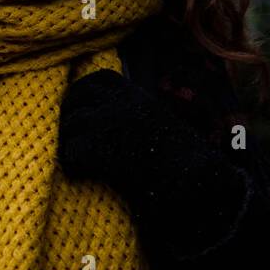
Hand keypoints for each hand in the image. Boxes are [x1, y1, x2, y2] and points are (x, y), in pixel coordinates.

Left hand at [58, 68, 249, 257]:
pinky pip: (71, 151)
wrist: (200, 189)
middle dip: (70, 117)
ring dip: (70, 143)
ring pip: (69, 125)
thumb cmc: (184, 163)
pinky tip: (84, 175)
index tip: (81, 111)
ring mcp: (109, 122)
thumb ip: (132, 114)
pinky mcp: (100, 147)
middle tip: (73, 139)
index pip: (97, 80)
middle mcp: (121, 103)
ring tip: (81, 162)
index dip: (83, 95)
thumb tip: (99, 114)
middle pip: (75, 98)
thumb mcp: (159, 124)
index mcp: (138, 96)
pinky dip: (73, 165)